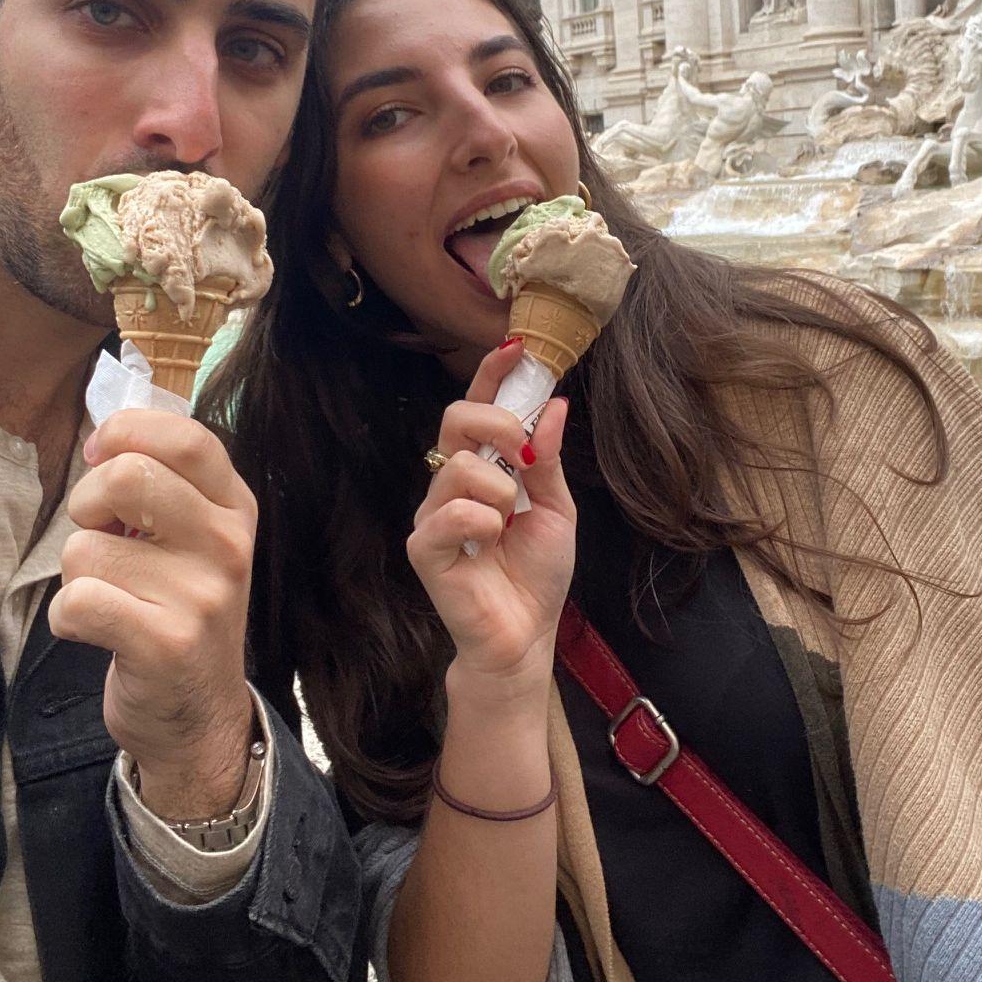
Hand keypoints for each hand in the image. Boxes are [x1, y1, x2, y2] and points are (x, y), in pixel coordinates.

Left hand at [51, 408, 257, 819]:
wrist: (198, 716)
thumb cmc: (179, 610)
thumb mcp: (194, 537)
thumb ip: (163, 480)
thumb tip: (102, 438)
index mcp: (234, 507)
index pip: (184, 437)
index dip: (125, 433)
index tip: (100, 457)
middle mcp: (228, 545)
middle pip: (126, 475)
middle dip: (86, 504)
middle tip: (99, 538)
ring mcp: (203, 596)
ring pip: (86, 548)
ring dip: (77, 575)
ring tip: (112, 599)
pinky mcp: (167, 644)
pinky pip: (77, 601)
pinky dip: (68, 618)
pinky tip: (99, 632)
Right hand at [406, 339, 576, 692]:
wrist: (526, 635)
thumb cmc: (536, 573)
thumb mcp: (556, 508)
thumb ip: (550, 459)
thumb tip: (555, 404)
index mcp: (483, 468)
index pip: (478, 408)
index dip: (492, 375)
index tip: (517, 346)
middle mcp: (452, 483)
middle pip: (456, 419)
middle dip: (498, 425)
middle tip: (528, 456)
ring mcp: (435, 514)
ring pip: (459, 465)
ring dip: (501, 490)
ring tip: (510, 524)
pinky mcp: (425, 547)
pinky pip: (449, 513)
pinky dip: (482, 523)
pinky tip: (492, 544)